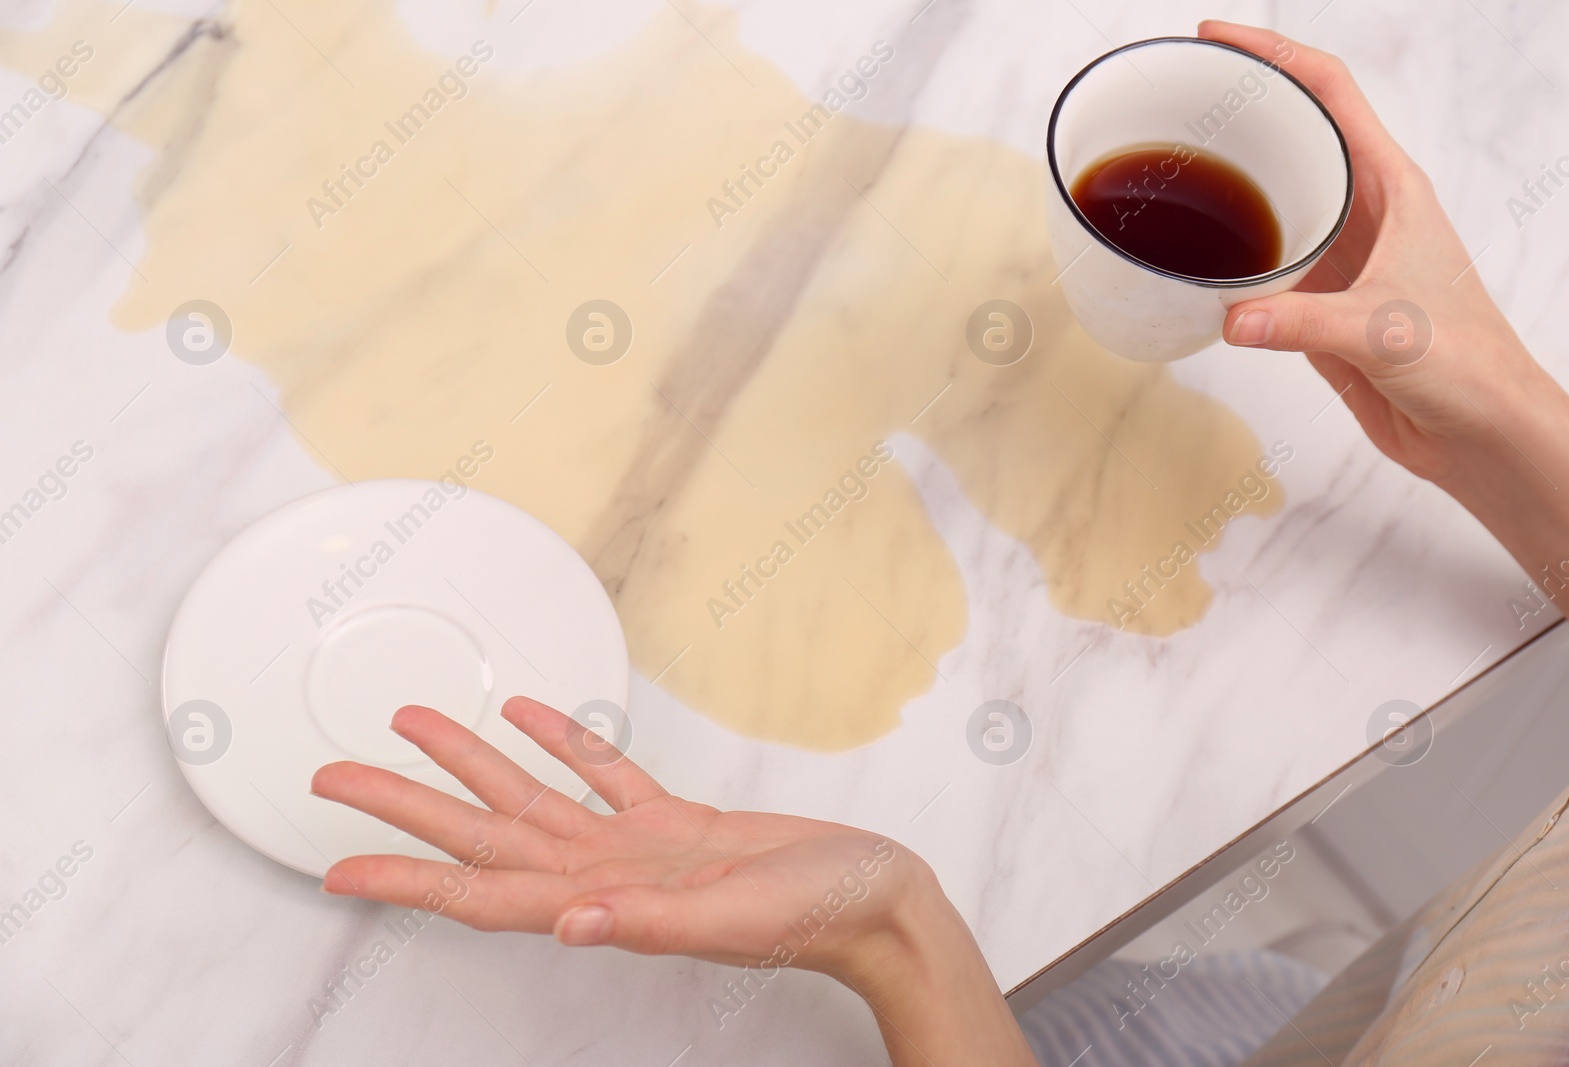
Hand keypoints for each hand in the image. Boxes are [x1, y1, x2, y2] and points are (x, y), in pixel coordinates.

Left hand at [312, 700, 924, 981]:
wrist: (876, 900)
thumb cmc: (819, 913)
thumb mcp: (736, 917)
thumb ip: (651, 921)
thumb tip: (572, 923)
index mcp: (609, 902)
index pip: (481, 894)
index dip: (406, 881)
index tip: (338, 869)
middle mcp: (606, 875)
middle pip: (481, 837)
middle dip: (406, 807)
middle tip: (336, 779)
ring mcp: (636, 848)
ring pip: (530, 798)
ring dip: (470, 763)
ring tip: (415, 725)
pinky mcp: (675, 823)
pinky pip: (602, 776)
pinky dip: (562, 745)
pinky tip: (533, 717)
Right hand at [1201, 20, 1565, 488]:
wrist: (1480, 431)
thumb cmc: (1466, 363)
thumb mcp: (1384, 331)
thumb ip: (1303, 322)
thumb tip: (1229, 317)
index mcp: (1391, 188)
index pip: (1329, 93)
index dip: (1272, 55)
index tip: (1216, 39)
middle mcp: (1362, 212)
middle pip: (1294, 135)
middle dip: (1236, 109)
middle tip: (1174, 100)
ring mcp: (1338, 257)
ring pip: (1272, 199)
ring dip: (1225, 185)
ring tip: (1166, 173)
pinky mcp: (1316, 305)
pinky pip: (1262, 264)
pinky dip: (1224, 256)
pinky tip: (1190, 260)